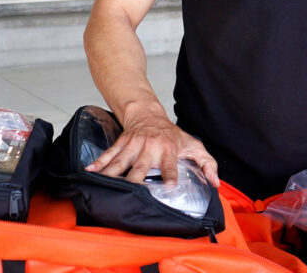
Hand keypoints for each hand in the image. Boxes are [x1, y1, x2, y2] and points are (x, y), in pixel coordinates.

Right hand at [85, 111, 219, 187]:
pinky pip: (109, 154)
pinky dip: (99, 162)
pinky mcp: (121, 144)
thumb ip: (208, 164)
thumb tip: (216, 183)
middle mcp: (150, 148)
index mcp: (168, 150)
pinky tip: (90, 171)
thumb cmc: (172, 134)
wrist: (148, 113)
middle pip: (141, 167)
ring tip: (104, 186)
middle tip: (131, 192)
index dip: (169, 174)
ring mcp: (133, 145)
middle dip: (135, 179)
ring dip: (112, 174)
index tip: (169, 185)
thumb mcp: (193, 146)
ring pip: (121, 162)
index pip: (170, 165)